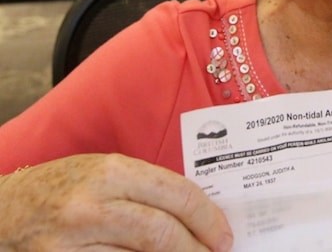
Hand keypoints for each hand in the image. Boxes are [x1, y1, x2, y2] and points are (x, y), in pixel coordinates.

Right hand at [0, 153, 232, 250]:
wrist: (6, 210)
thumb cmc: (65, 187)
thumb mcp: (106, 172)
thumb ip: (148, 189)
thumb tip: (197, 215)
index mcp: (111, 171)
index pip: (176, 195)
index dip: (207, 218)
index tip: (224, 234)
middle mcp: (91, 205)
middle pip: (161, 232)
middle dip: (197, 248)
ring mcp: (72, 242)